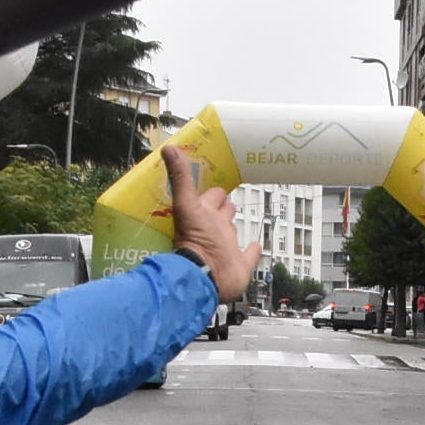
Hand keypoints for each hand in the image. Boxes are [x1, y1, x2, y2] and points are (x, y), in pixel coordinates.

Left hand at [163, 146, 257, 301]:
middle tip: (226, 199)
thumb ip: (180, 178)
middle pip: (221, 214)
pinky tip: (255, 245)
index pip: (211, 198)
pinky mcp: (240, 264)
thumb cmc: (195, 239)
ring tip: (235, 217)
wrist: (205, 276)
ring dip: (234, 225)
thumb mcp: (186, 204)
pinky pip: (249, 255)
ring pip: (232, 232)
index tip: (218, 185)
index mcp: (204, 216)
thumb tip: (168, 148)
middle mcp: (214, 230)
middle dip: (224, 206)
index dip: (214, 193)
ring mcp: (227, 248)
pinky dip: (253, 250)